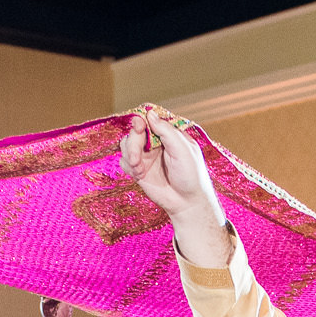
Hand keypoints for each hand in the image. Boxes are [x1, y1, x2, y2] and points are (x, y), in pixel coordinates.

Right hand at [120, 108, 219, 235]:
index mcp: (169, 134)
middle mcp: (156, 142)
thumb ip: (167, 131)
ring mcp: (146, 156)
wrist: (186, 202)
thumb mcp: (183, 150)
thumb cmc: (191, 175)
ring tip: (139, 168)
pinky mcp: (139, 170)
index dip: (141, 119)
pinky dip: (128, 167)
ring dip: (129, 155)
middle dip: (133, 142)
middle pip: (134, 131)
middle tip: (136, 156)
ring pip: (126, 144)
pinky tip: (140, 175)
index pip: (150, 118)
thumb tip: (150, 114)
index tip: (139, 126)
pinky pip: (124, 161)